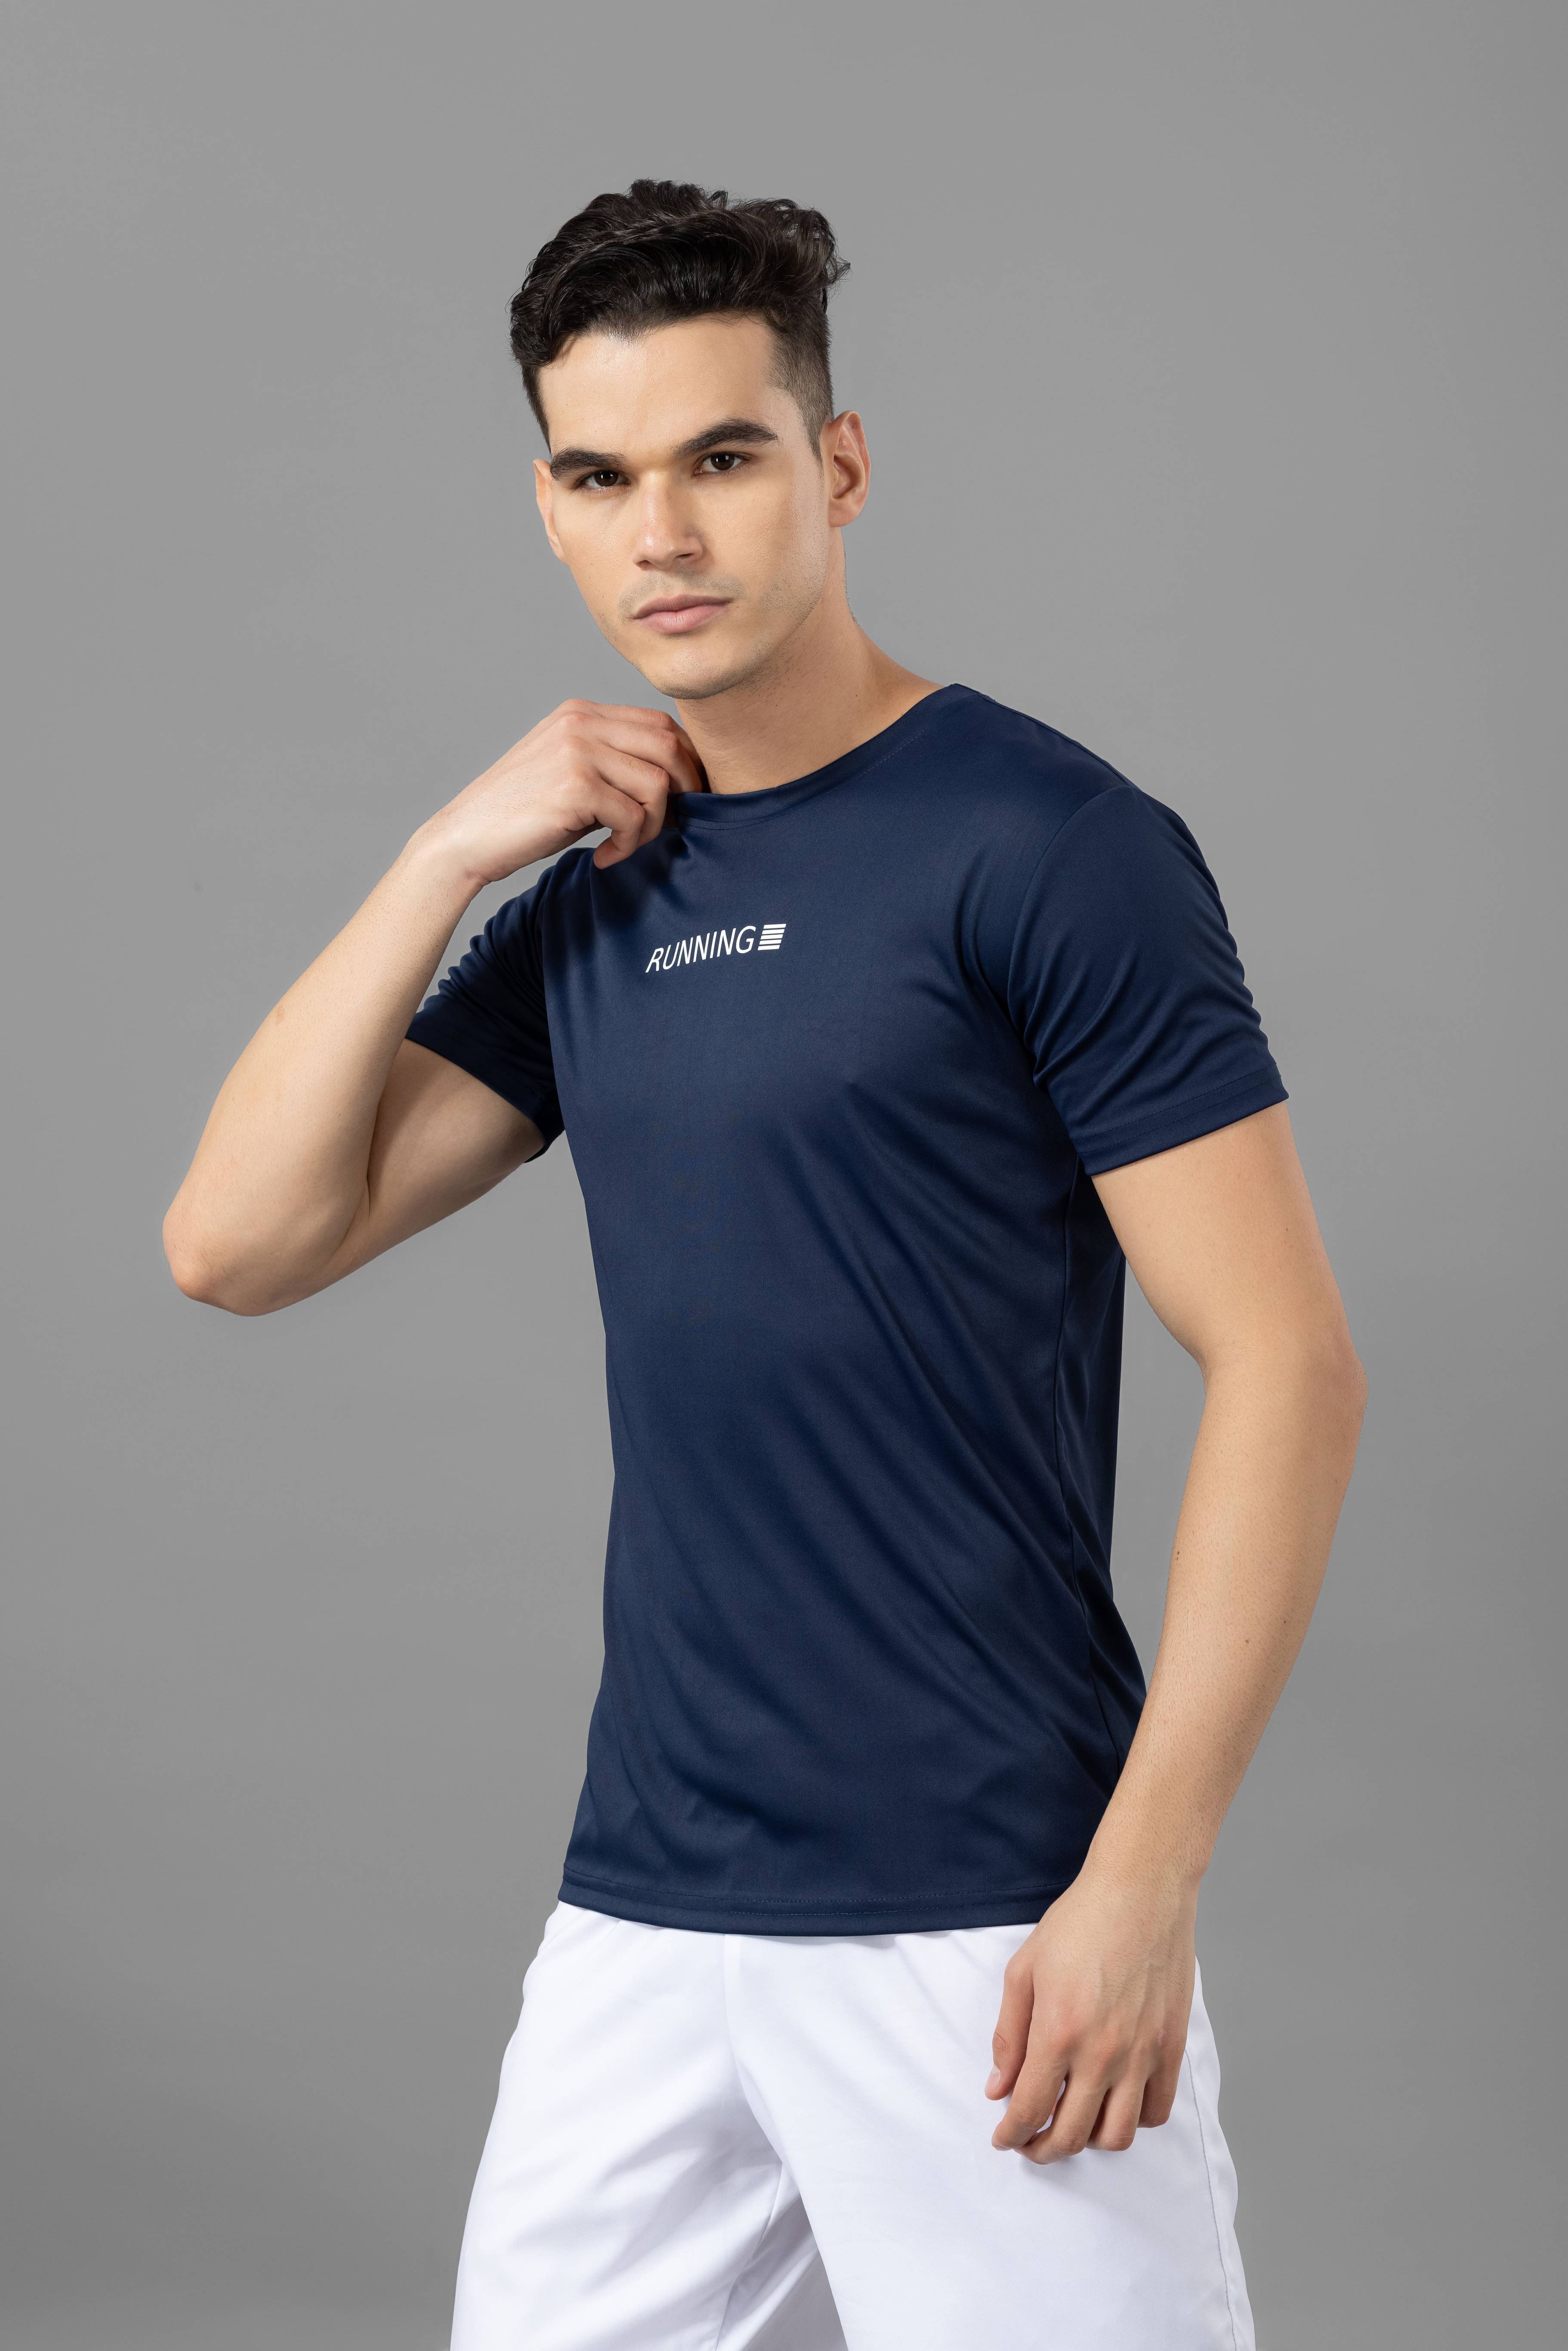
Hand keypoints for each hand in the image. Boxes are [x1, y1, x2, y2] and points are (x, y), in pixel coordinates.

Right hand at [418, 700, 705, 889]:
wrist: (466, 838)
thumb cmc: (521, 815)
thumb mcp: (571, 774)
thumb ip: (613, 765)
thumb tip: (676, 784)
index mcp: (581, 713)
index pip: (659, 723)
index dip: (685, 761)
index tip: (685, 797)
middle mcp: (581, 722)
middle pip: (668, 745)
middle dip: (684, 790)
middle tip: (670, 825)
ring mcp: (577, 751)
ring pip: (656, 783)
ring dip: (653, 825)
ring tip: (624, 845)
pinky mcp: (575, 787)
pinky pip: (633, 816)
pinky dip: (628, 845)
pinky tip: (604, 856)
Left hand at [985, 1863, 1197, 2163]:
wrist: (1141, 1890)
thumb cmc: (1080, 1922)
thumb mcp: (1024, 1970)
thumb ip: (1008, 2036)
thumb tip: (998, 2089)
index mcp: (1058, 2032)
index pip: (1029, 2110)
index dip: (1011, 2133)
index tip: (1004, 2138)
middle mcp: (1102, 2053)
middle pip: (1070, 2135)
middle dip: (1042, 2149)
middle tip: (1030, 2142)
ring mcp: (1142, 2053)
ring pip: (1116, 2136)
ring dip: (1088, 2142)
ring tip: (1072, 2126)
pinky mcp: (1171, 2047)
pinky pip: (1155, 2110)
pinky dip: (1132, 2121)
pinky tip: (1113, 2103)